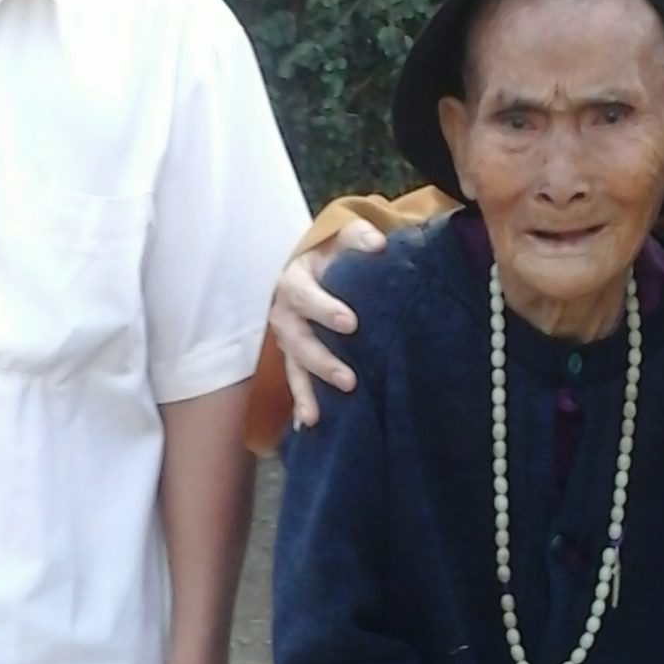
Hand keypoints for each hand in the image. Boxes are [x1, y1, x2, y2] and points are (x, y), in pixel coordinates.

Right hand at [268, 217, 385, 429]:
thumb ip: (358, 237)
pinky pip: (295, 382)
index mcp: (294, 283)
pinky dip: (300, 403)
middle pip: (298, 341)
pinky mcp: (295, 359)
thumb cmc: (330, 256)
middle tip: (349, 380)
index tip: (351, 323)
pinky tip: (306, 426)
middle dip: (321, 362)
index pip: (304, 296)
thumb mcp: (339, 240)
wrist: (311, 267)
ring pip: (294, 368)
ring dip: (305, 392)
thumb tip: (378, 244)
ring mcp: (288, 341)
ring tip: (315, 416)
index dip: (324, 309)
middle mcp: (285, 315)